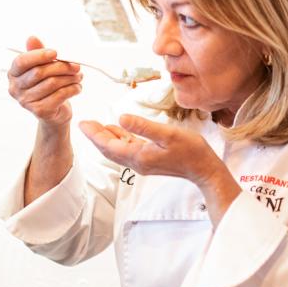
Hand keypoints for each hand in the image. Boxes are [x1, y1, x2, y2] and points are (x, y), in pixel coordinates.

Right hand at [7, 36, 81, 127]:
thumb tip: (32, 38)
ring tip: (78, 76)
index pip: (22, 62)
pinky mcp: (40, 111)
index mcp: (14, 74)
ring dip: (70, 78)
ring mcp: (26, 101)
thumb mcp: (43, 67)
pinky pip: (60, 95)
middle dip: (61, 66)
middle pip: (39, 72)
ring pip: (52, 83)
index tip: (55, 52)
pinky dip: (72, 89)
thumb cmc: (48, 86)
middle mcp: (16, 88)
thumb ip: (38, 53)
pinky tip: (77, 87)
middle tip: (76, 66)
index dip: (39, 55)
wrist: (54, 112)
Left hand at [79, 114, 240, 221]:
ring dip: (107, 137)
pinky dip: (120, 139)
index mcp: (138, 156)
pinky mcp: (149, 160)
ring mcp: (143, 162)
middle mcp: (137, 162)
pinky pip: (128, 149)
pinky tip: (118, 130)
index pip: (109, 145)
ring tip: (96, 125)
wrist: (204, 169)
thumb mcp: (167, 134)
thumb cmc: (190, 151)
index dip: (94, 134)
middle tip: (85, 123)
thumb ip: (143, 127)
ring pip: (118, 150)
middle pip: (110, 149)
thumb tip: (121, 118)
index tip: (83, 123)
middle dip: (96, 136)